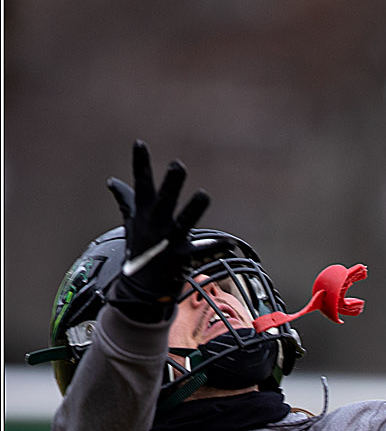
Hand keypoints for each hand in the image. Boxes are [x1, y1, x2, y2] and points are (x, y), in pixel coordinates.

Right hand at [107, 141, 218, 315]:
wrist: (140, 287)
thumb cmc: (139, 249)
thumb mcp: (131, 223)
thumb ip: (126, 201)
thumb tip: (112, 182)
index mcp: (145, 214)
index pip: (141, 184)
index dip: (140, 164)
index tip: (140, 144)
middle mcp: (156, 225)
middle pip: (164, 201)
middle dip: (171, 184)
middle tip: (178, 165)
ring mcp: (169, 242)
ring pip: (183, 223)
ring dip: (193, 210)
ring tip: (204, 195)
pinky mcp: (182, 259)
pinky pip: (201, 251)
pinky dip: (214, 247)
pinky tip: (228, 242)